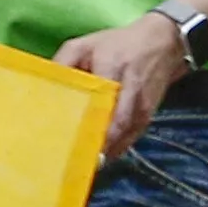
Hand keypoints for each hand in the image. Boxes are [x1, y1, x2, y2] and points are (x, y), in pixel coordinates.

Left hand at [52, 9, 190, 153]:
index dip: (80, 123)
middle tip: (64, 159)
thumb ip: (63, 62)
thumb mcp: (85, 45)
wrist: (163, 43)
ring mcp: (141, 110)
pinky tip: (95, 158)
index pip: (97, 104)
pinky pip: (128, 140)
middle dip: (89, 145)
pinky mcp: (146, 118)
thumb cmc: (118, 44)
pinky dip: (112, 150)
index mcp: (112, 73)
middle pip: (110, 128)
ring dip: (100, 153)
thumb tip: (44, 85)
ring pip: (120, 139)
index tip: (60, 139)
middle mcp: (130, 96)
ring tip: (75, 164)